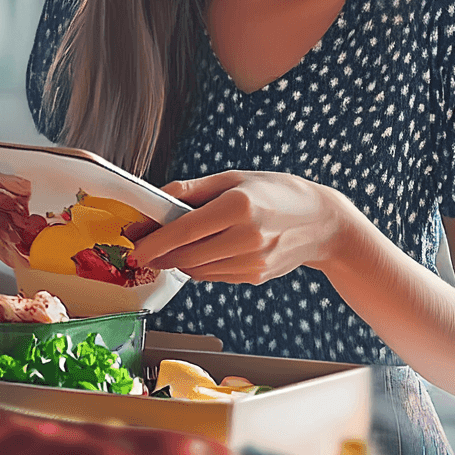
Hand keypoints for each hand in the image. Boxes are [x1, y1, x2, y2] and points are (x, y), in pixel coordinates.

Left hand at [128, 170, 353, 284]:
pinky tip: (202, 251)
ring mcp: (252, 261)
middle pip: (185, 256)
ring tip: (171, 246)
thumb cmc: (275, 192)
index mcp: (239, 205)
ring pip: (196, 270)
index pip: (184, 230)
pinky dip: (199, 266)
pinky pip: (213, 275)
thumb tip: (156, 200)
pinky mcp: (254, 276)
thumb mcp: (234, 178)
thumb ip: (191, 190)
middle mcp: (246, 237)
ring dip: (177, 261)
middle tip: (142, 248)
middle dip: (158, 255)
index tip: (133, 246)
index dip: (154, 241)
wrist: (321, 222)